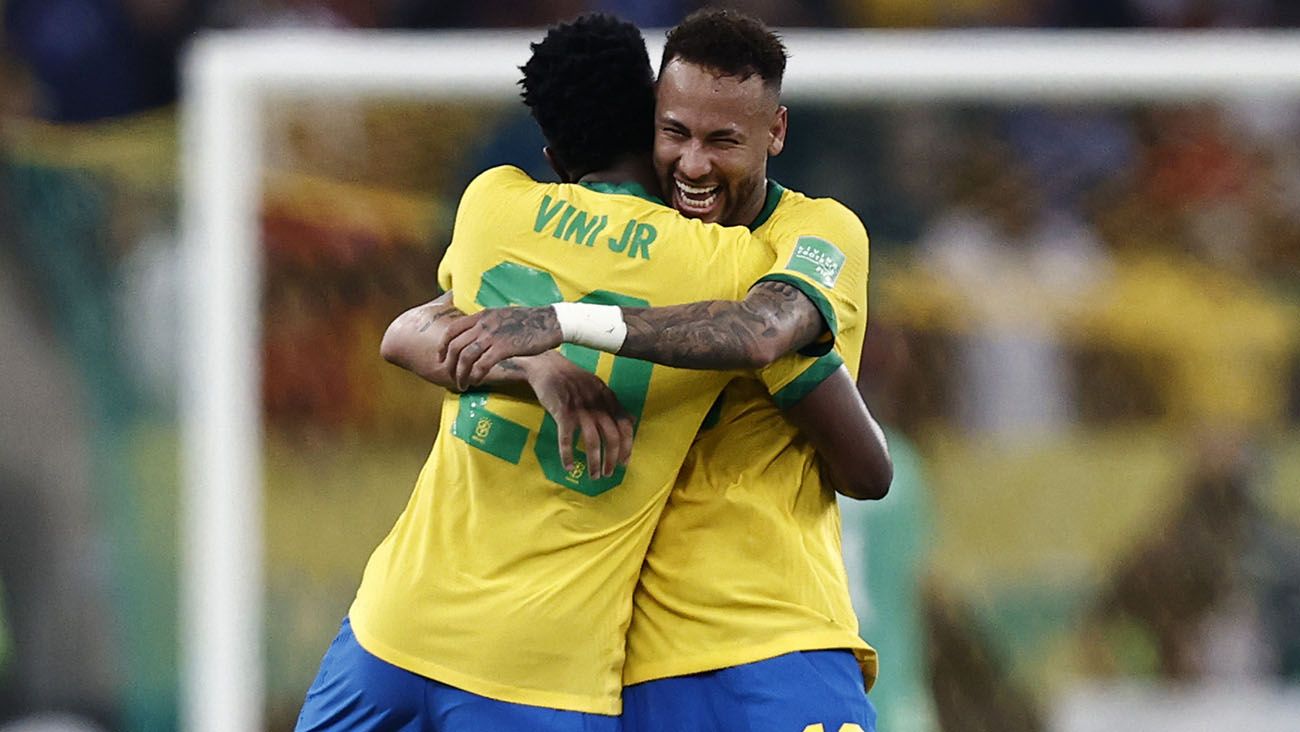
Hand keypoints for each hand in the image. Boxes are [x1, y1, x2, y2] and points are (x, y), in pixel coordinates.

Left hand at [441, 306, 563, 389]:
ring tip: (462, 385)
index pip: (452, 330)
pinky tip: (477, 382)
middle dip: (449, 365)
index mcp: (482, 316)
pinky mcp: (503, 348)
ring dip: (460, 374)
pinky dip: (475, 375)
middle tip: (451, 377)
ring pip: (465, 357)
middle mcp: (483, 324)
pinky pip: (481, 365)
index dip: (443, 346)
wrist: (551, 322)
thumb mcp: (503, 316)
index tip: (441, 358)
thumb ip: (488, 324)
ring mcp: (492, 336)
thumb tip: (477, 336)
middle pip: (454, 346)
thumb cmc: (530, 321)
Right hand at [522, 352, 633, 478]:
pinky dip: (568, 455)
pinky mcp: (562, 413)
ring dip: (594, 462)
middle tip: (608, 473)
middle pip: (612, 436)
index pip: (625, 425)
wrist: (547, 366)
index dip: (627, 446)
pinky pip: (566, 439)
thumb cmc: (573, 378)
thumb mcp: (599, 387)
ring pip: (593, 441)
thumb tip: (632, 420)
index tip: (624, 462)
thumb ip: (614, 405)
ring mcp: (580, 409)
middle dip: (612, 458)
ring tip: (594, 475)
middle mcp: (597, 404)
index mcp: (608, 397)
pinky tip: (569, 467)